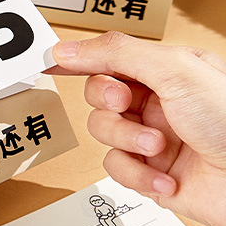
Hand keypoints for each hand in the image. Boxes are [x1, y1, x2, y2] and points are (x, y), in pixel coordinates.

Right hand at [52, 31, 225, 225]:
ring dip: (128, 141)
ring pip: (103, 133)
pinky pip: (116, 169)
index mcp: (169, 70)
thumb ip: (117, 54)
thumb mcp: (175, 71)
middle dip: (108, 103)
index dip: (80, 58)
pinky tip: (166, 176)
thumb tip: (68, 49)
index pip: (112, 57)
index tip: (50, 60)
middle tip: (124, 104)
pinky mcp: (149, 173)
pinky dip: (138, 175)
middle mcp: (160, 102)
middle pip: (99, 95)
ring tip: (159, 146)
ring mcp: (152, 138)